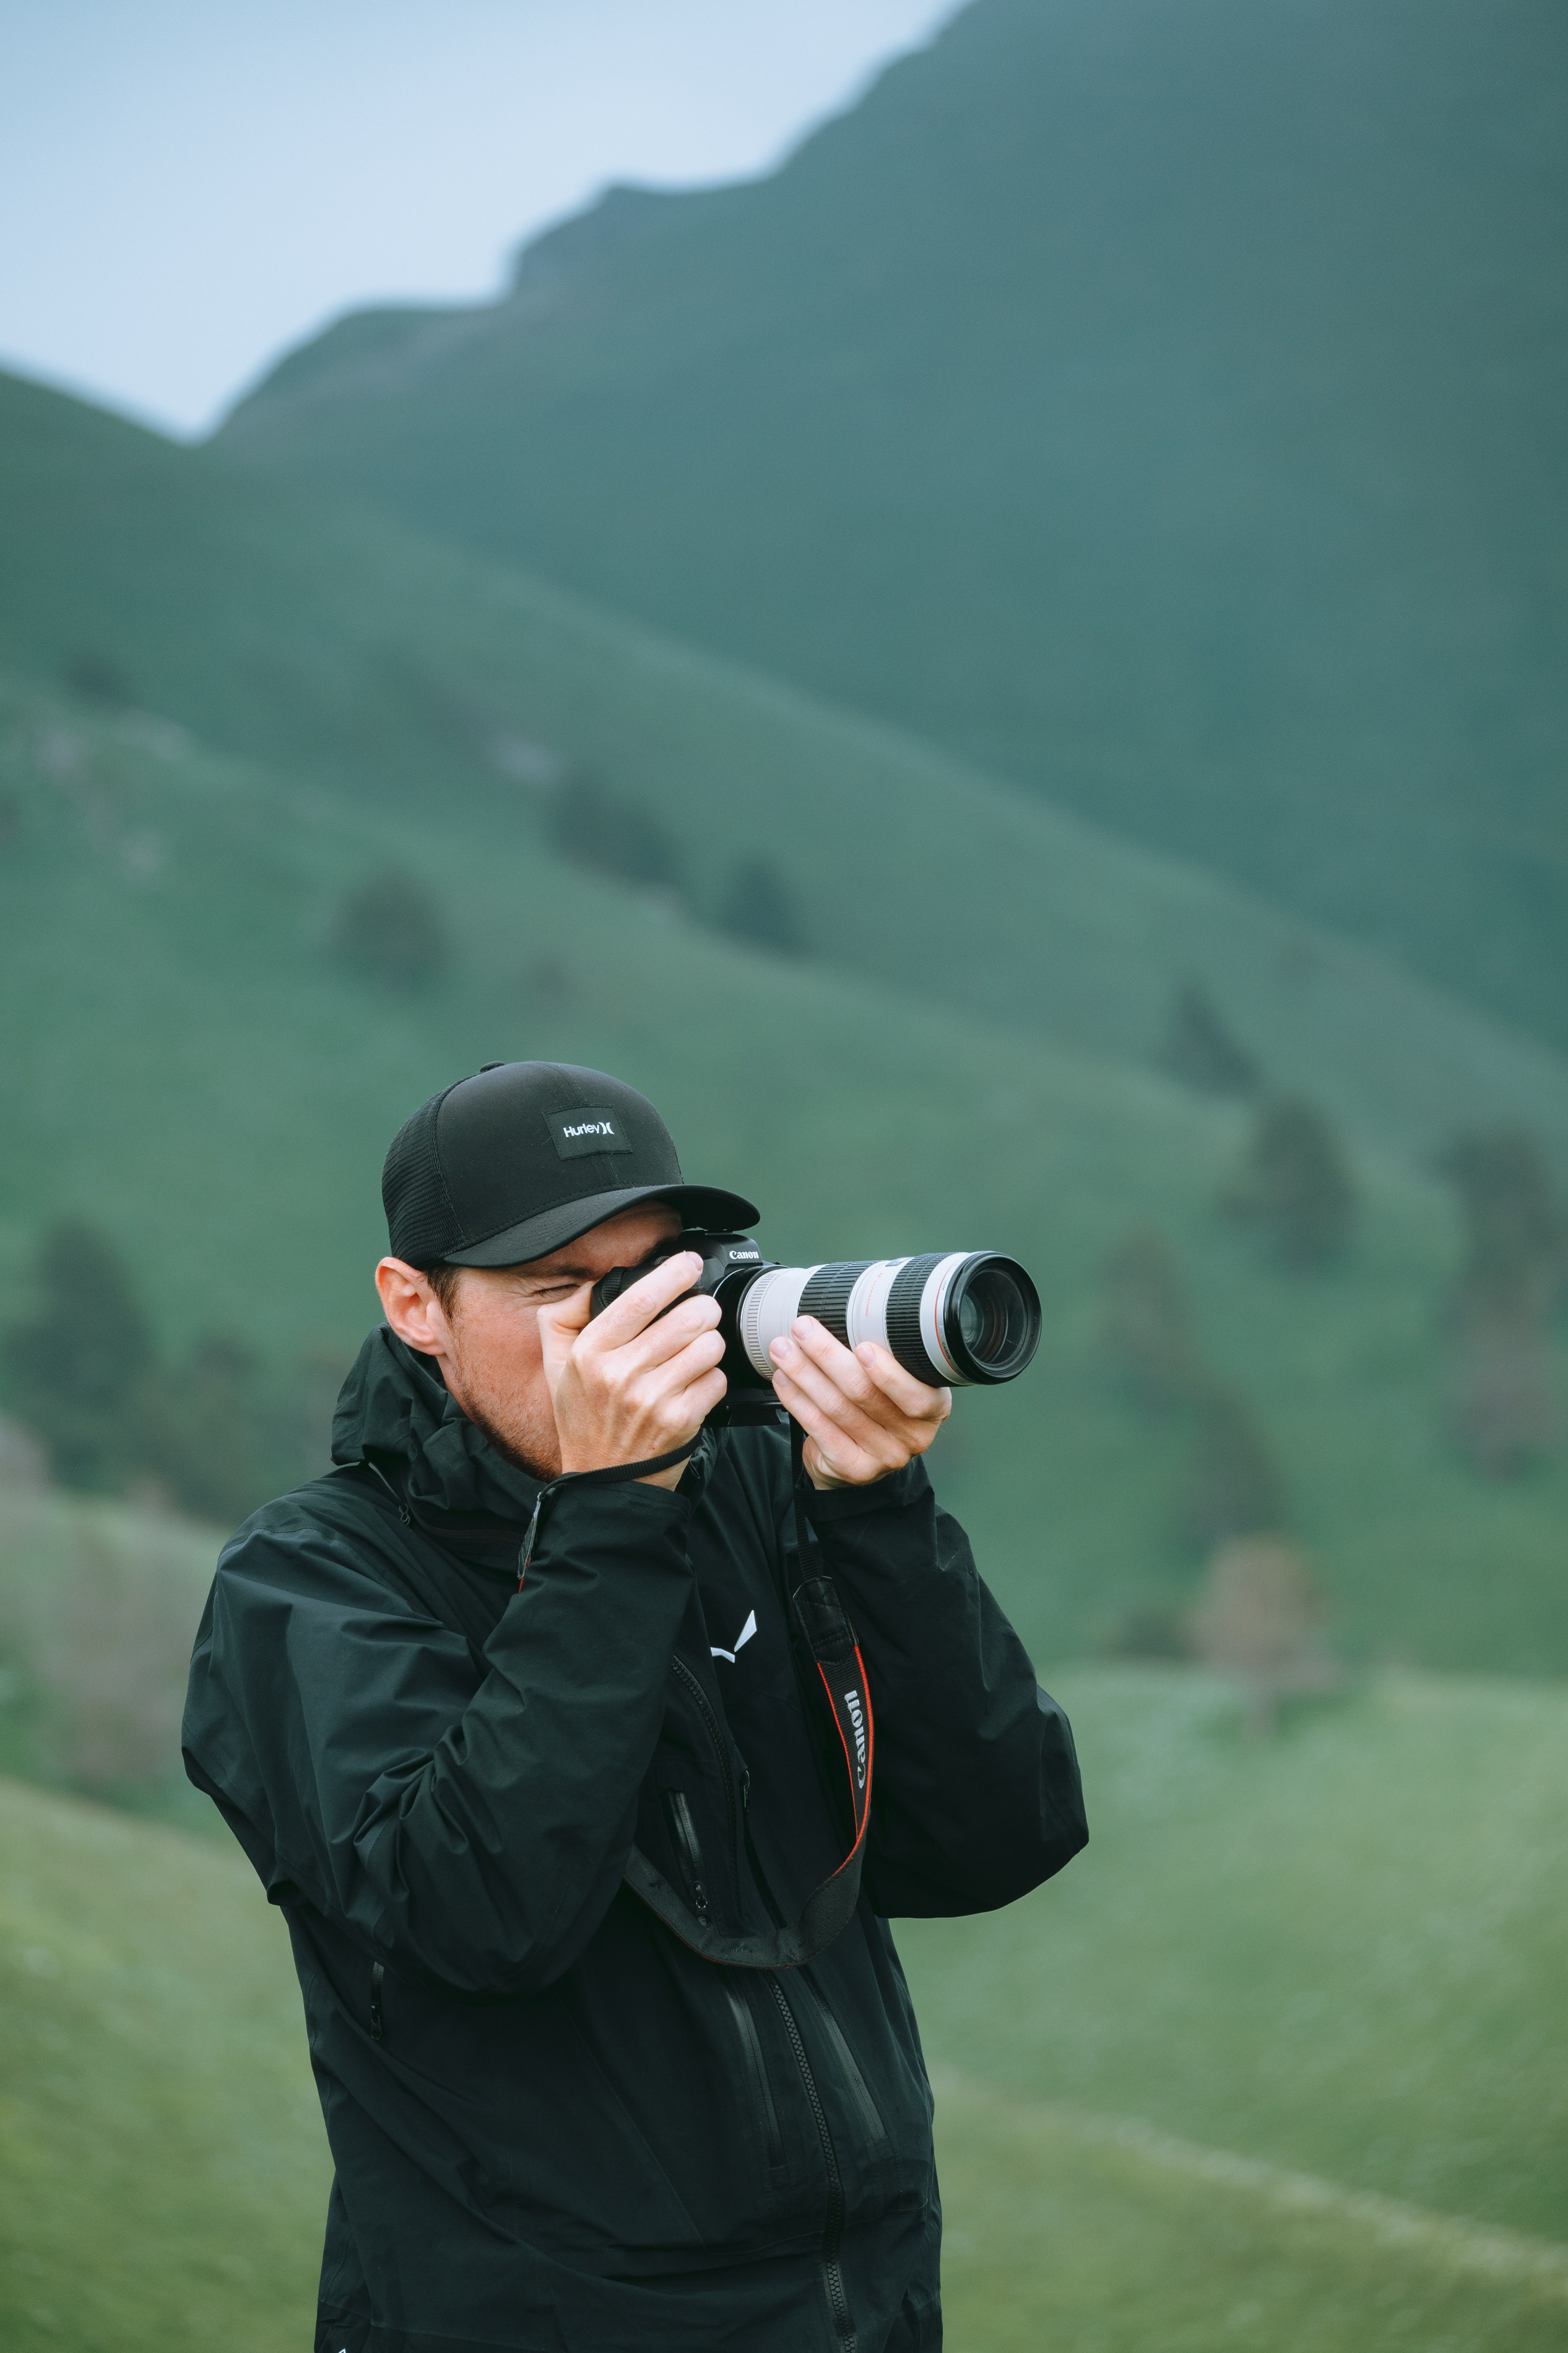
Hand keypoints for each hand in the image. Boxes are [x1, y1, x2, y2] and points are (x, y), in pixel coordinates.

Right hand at [538, 1252, 727, 1488]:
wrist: (604, 1483)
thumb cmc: (584, 1419)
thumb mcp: (556, 1366)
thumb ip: (564, 1317)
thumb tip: (594, 1282)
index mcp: (590, 1353)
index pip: (641, 1298)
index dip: (673, 1274)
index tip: (688, 1263)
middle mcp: (620, 1374)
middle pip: (688, 1318)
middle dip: (704, 1309)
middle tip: (701, 1313)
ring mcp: (653, 1399)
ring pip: (709, 1345)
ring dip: (710, 1344)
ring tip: (695, 1353)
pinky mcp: (681, 1421)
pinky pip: (717, 1379)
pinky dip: (712, 1378)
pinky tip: (694, 1386)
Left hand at [768, 1317, 949, 1489]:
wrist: (859, 1458)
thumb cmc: (878, 1407)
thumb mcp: (893, 1382)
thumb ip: (882, 1356)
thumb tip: (845, 1309)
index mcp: (933, 1407)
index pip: (915, 1394)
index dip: (887, 1372)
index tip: (861, 1344)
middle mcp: (914, 1435)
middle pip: (865, 1393)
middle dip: (828, 1355)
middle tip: (802, 1328)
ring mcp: (885, 1456)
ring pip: (837, 1408)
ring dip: (805, 1373)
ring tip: (783, 1349)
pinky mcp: (854, 1468)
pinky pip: (820, 1430)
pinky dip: (797, 1400)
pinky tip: (783, 1379)